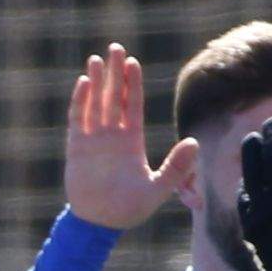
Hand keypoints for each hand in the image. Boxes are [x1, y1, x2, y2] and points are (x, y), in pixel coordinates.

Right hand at [58, 47, 199, 235]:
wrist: (100, 223)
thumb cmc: (130, 209)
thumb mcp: (158, 188)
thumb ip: (176, 167)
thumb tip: (194, 142)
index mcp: (132, 140)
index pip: (134, 104)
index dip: (133, 83)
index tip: (132, 62)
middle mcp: (113, 135)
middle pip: (114, 96)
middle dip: (114, 72)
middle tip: (115, 48)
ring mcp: (94, 139)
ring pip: (96, 103)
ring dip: (96, 81)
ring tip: (96, 59)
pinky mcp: (77, 147)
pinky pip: (78, 118)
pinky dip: (80, 101)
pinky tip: (83, 83)